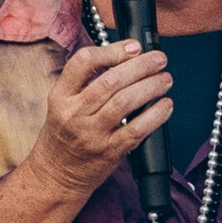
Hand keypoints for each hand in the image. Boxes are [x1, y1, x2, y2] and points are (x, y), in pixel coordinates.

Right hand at [27, 40, 172, 198]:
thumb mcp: (62, 104)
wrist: (55, 175)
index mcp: (60, 96)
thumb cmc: (63, 136)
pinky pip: (137, 130)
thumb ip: (86, 83)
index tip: (134, 47)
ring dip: (151, 87)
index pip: (83, 62)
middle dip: (141, 66)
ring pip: (125, 102)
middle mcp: (74, 114)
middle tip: (159, 59)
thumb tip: (126, 58)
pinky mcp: (109, 152)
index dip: (112, 51)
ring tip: (165, 79)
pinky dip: (155, 115)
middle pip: (111, 81)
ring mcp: (91, 134)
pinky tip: (166, 105)